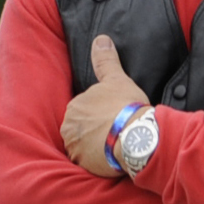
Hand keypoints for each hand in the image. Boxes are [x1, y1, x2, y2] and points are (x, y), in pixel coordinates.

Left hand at [58, 35, 149, 177]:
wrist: (135, 136)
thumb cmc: (126, 106)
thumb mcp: (117, 80)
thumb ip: (106, 61)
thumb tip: (100, 40)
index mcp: (74, 106)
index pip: (82, 111)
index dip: (98, 115)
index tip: (112, 119)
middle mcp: (69, 126)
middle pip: (79, 129)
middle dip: (93, 132)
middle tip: (114, 133)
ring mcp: (74, 146)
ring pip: (82, 147)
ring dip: (93, 148)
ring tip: (113, 147)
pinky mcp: (83, 163)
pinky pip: (87, 163)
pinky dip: (96, 162)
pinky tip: (111, 159)